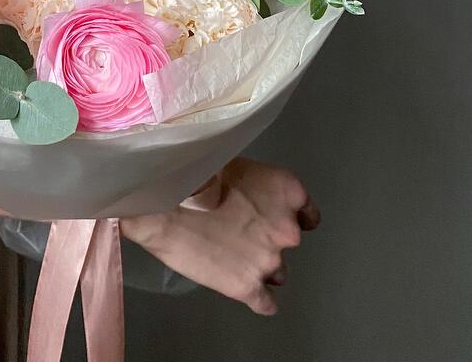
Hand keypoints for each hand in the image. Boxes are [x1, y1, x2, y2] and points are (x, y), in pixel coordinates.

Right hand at [119, 157, 319, 315]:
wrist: (162, 204)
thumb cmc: (193, 175)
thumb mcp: (233, 167)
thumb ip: (255, 190)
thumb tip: (251, 201)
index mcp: (287, 193)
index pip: (309, 214)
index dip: (288, 216)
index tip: (271, 217)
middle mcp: (287, 229)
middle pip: (288, 242)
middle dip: (266, 239)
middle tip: (236, 231)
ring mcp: (270, 261)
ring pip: (277, 273)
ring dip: (259, 266)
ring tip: (229, 256)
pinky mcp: (249, 288)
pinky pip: (265, 303)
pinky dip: (255, 297)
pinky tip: (236, 283)